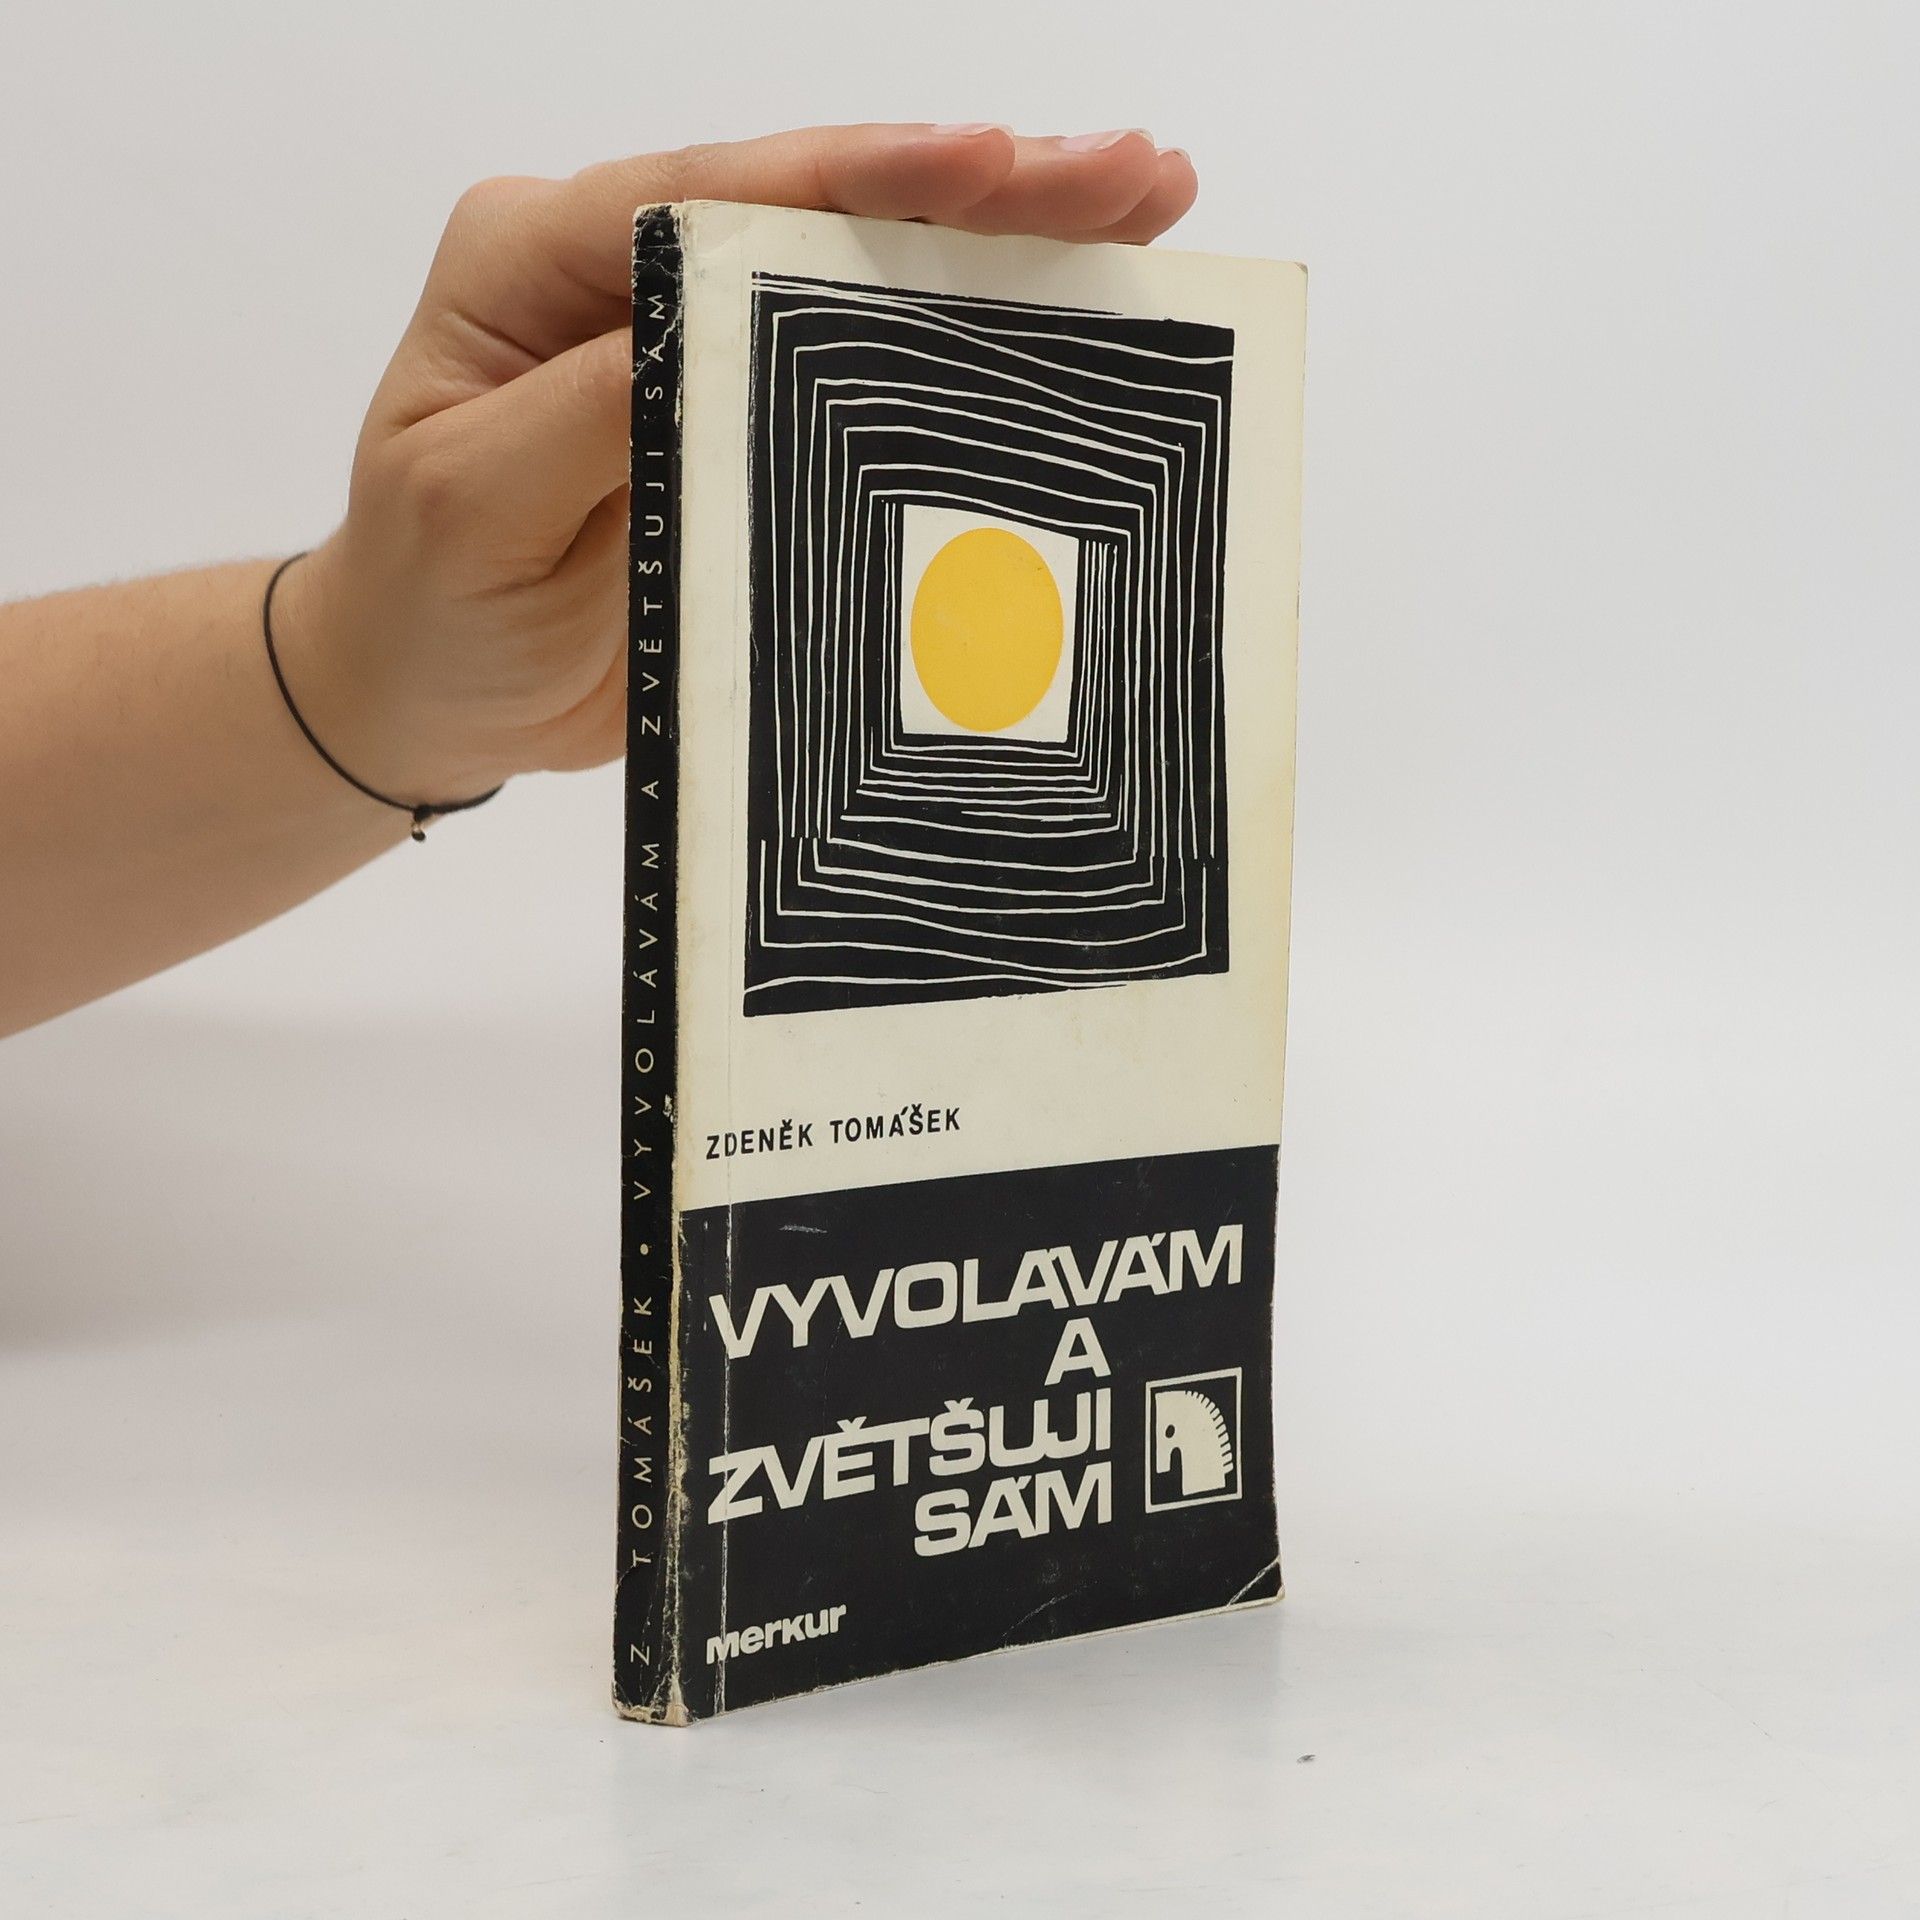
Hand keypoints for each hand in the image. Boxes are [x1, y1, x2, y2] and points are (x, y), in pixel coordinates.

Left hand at [275, 124, 1199, 804]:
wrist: (426, 694)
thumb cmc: (426, 601)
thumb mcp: (472, 506)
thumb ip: (584, 415)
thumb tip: (710, 331)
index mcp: (540, 261)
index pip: (719, 194)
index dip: (864, 176)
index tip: (994, 162)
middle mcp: (632, 277)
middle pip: (822, 209)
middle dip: (985, 189)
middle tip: (1133, 172)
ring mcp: (703, 348)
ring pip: (868, 276)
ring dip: (1009, 249)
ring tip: (1146, 209)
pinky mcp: (753, 425)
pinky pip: (874, 378)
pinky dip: (973, 349)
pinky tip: (1077, 320)